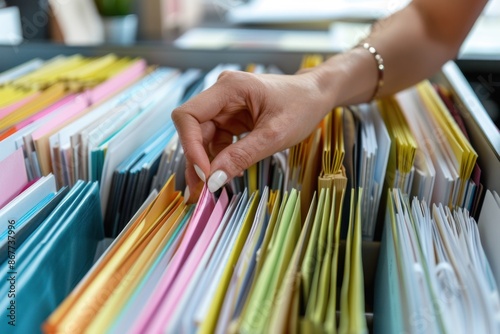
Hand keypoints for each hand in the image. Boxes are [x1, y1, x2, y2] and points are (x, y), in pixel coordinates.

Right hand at [172, 69, 333, 200]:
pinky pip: (216, 142)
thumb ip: (241, 156)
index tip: (203, 173)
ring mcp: (225, 107)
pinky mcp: (231, 119)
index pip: (188, 116)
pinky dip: (219, 159)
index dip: (189, 146)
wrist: (316, 96)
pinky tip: (227, 173)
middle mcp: (221, 94)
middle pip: (193, 129)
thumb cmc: (301, 105)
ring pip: (202, 139)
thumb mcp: (274, 135)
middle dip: (196, 161)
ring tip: (213, 188)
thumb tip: (213, 180)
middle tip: (201, 192)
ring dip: (206, 164)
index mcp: (229, 88)